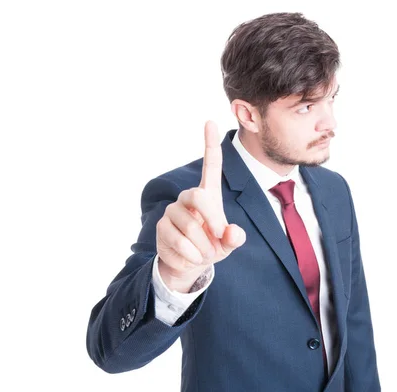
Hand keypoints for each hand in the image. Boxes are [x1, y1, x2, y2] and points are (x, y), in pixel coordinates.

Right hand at [156, 121, 245, 291]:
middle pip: (198, 197)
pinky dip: (191, 256)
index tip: (210, 121)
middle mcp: (189, 198)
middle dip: (213, 219)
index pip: (211, 166)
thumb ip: (235, 238)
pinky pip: (180, 243)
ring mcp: (173, 211)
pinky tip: (190, 256)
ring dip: (203, 247)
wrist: (190, 265)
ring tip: (204, 253)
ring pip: (191, 227)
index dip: (210, 144)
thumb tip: (230, 232)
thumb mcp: (228, 244)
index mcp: (209, 195)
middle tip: (219, 237)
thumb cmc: (212, 246)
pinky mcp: (161, 227)